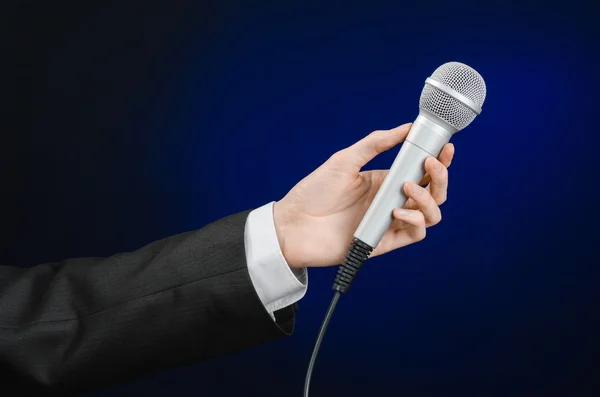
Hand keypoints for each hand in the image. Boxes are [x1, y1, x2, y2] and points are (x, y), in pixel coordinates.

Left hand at [273, 123, 454, 268]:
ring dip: (428, 199)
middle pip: (433, 193)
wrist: (293, 224)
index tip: (446, 147)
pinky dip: (414, 220)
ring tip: (407, 188)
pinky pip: (415, 234)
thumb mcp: (346, 160)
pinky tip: (396, 211)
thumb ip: (376, 143)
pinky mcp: (384, 242)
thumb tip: (406, 127)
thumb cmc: (314, 192)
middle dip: (440, 177)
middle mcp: (391, 201)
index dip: (438, 161)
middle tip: (430, 164)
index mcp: (385, 181)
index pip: (421, 172)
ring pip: (431, 215)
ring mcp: (389, 222)